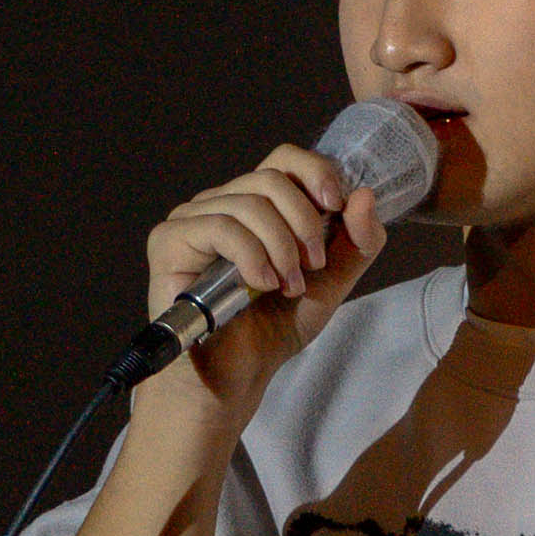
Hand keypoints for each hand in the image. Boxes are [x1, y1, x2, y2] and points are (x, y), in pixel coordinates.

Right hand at [134, 143, 394, 414]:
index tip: (336, 206)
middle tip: (312, 266)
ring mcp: (192, 219)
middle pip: (270, 178)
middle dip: (305, 223)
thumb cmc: (271, 329)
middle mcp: (221, 204)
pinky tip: (260, 284)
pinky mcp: (170, 241)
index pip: (283, 160)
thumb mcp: (331, 282)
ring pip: (249, 202)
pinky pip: (219, 226)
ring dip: (281, 247)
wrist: (234, 375)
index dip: (315, 173)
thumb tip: (364, 194)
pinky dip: (251, 255)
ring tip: (287, 286)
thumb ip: (356, 242)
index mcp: (257, 206)